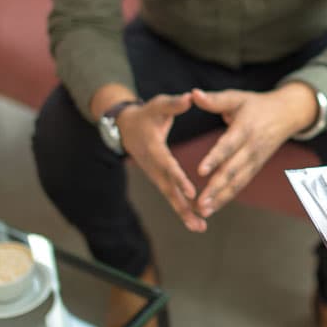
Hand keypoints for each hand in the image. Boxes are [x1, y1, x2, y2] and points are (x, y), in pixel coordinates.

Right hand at [118, 93, 205, 231]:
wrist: (126, 128)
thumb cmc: (147, 114)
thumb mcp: (158, 105)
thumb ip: (174, 104)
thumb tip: (190, 97)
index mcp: (154, 148)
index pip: (168, 165)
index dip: (178, 178)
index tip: (191, 192)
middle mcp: (154, 166)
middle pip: (168, 189)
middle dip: (183, 206)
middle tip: (199, 221)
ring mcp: (155, 175)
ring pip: (170, 197)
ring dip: (184, 213)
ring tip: (200, 228)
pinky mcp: (159, 179)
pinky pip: (171, 196)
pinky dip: (182, 210)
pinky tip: (196, 222)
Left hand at [191, 83, 316, 215]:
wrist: (287, 114)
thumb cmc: (257, 104)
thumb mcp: (237, 97)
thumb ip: (215, 100)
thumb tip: (193, 94)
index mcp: (245, 128)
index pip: (228, 145)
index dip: (215, 158)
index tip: (200, 171)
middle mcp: (252, 147)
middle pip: (233, 170)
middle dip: (216, 187)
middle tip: (200, 203)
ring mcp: (255, 160)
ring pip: (237, 182)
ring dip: (221, 198)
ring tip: (203, 211)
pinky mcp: (256, 167)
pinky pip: (241, 184)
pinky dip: (227, 196)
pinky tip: (213, 207)